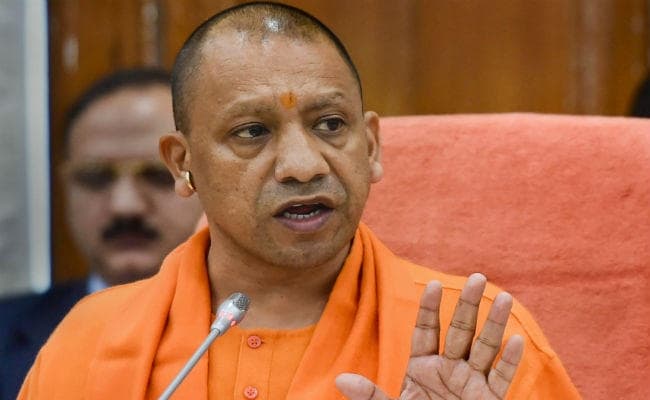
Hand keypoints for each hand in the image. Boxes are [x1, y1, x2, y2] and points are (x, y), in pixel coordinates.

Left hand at [336, 273, 523, 399]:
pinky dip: (508, 361)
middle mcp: (449, 369)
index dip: (428, 307)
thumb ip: (370, 396)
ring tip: (503, 297)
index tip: (432, 283)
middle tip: (478, 276)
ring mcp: (471, 383)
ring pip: (484, 348)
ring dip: (494, 324)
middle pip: (459, 331)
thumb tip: (340, 380)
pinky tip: (514, 339)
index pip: (426, 330)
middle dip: (468, 305)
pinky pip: (500, 379)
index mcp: (422, 366)